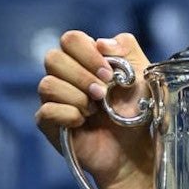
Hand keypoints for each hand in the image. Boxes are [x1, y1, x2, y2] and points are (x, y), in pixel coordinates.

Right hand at [35, 31, 154, 188]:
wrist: (136, 149)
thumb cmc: (139, 111)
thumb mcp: (143, 73)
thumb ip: (127, 48)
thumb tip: (100, 42)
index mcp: (86, 60)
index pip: (70, 39)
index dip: (87, 53)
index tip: (109, 73)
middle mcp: (66, 77)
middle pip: (53, 58)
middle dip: (81, 75)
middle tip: (103, 93)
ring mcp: (56, 100)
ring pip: (47, 84)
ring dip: (77, 96)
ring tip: (96, 109)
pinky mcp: (50, 124)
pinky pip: (45, 111)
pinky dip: (68, 114)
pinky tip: (84, 122)